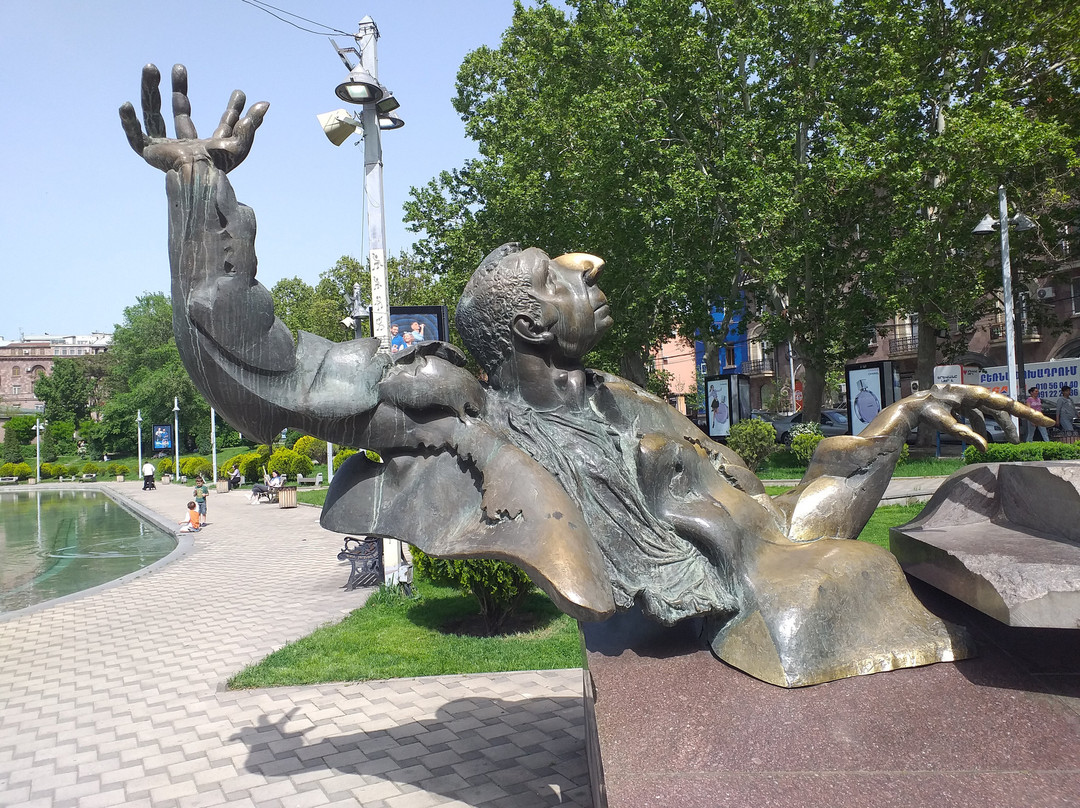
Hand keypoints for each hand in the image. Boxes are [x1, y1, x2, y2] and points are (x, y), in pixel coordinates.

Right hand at [119, 64, 267, 173]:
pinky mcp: (149, 154)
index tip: (241, 93)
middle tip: (179, 66)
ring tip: (150, 67)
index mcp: (215, 148)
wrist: (196, 176)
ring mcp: (166, 149)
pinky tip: (125, 104)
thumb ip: (250, 124)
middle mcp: (188, 147)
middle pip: (180, 112)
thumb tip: (266, 103)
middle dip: (178, 88)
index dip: (232, 109)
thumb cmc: (217, 167)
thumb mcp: (239, 144)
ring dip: (150, 91)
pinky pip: (134, 136)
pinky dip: (128, 122)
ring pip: (153, 115)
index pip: (223, 123)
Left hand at [907, 383, 1053, 449]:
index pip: (1005, 403)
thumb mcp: (946, 426)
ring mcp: (967, 398)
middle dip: (1017, 421)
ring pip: (990, 412)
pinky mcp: (961, 403)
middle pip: (1001, 407)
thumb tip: (985, 448)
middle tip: (1035, 431)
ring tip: (1009, 442)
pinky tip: (982, 440)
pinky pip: (977, 414)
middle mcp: (973, 393)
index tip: (1045, 420)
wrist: (909, 407)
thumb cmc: (926, 414)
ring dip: (999, 427)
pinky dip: (981, 426)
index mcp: (973, 395)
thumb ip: (966, 435)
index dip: (1026, 413)